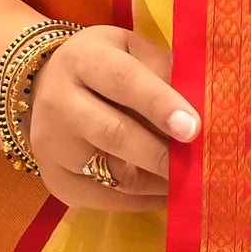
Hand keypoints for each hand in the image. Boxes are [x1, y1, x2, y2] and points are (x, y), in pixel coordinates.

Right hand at [30, 25, 193, 214]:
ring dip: (159, 181)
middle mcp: (59, 102)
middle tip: (199, 164)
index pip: (123, 81)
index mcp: (84, 60)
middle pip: (114, 133)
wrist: (43, 90)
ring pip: (113, 172)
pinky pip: (107, 198)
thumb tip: (207, 100)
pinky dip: (144, 200)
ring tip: (192, 180)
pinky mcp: (58, 180)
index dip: (160, 104)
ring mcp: (53, 146)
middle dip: (161, 152)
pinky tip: (170, 194)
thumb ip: (163, 69)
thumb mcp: (129, 51)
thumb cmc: (103, 67)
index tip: (193, 127)